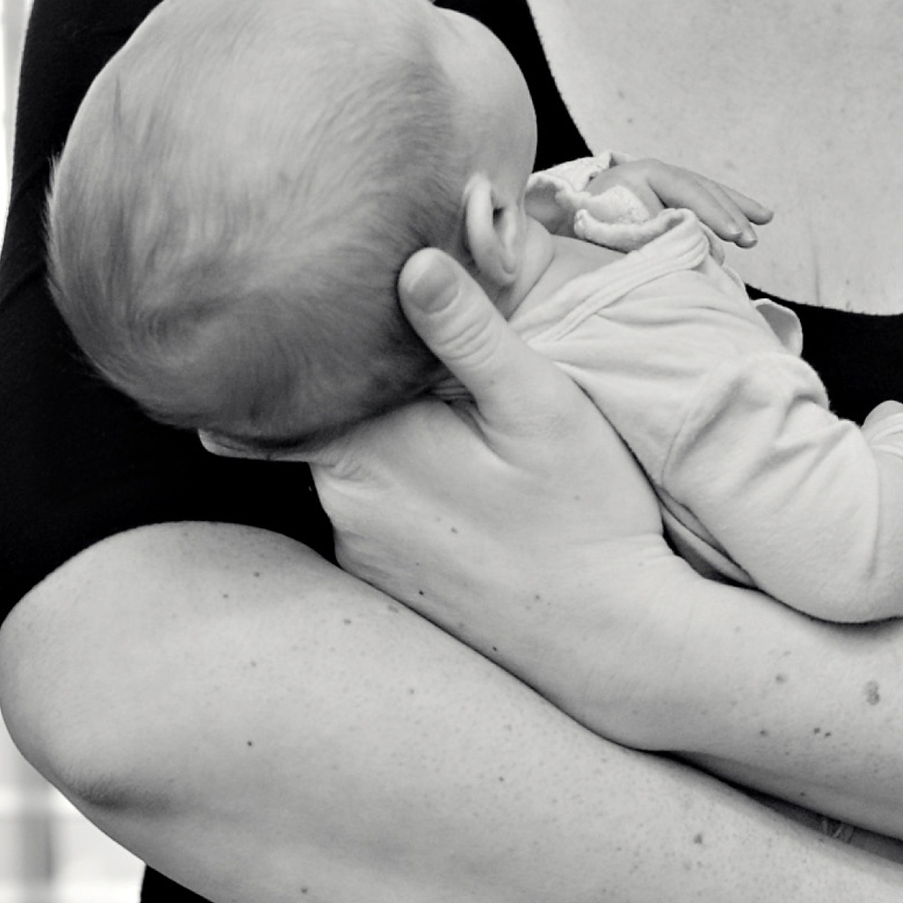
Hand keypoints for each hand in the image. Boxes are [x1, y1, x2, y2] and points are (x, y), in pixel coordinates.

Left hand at [305, 250, 704, 710]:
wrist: (612, 642)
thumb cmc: (583, 516)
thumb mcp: (538, 404)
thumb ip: (469, 331)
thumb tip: (414, 260)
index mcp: (369, 452)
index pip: (290, 390)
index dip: (300, 349)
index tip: (304, 316)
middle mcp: (346, 508)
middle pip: (329, 420)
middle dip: (362, 386)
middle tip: (419, 352)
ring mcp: (365, 555)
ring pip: (356, 468)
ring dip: (391, 441)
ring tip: (458, 424)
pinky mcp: (393, 588)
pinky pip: (379, 516)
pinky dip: (409, 493)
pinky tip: (469, 489)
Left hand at [606, 159, 772, 249]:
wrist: (571, 212)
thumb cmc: (591, 225)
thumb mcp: (616, 228)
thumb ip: (654, 233)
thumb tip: (694, 243)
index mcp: (644, 173)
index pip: (687, 190)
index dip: (712, 214)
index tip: (733, 236)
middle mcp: (659, 171)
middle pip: (703, 189)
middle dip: (729, 215)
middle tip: (749, 240)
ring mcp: (667, 181)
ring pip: (709, 191)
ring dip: (737, 209)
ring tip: (765, 221)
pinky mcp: (672, 195)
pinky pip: (707, 198)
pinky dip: (731, 208)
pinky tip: (758, 217)